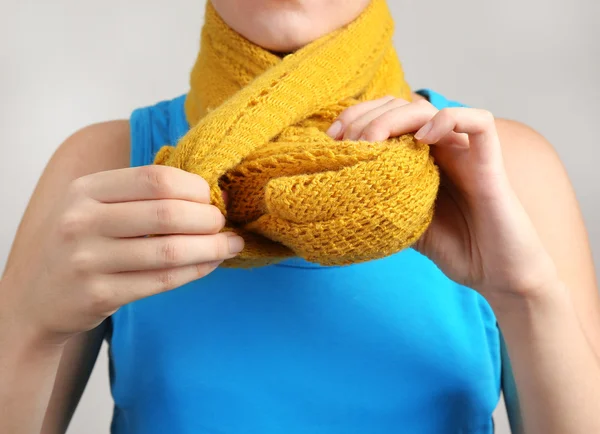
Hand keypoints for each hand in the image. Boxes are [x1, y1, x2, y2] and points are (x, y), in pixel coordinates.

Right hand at [3, 165, 243, 342]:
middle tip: (224, 223)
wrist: (40, 296)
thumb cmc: (83, 243)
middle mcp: (82, 221)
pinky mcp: (99, 294)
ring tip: (230, 245)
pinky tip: (210, 264)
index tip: (212, 197)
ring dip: (211, 248)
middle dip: (208, 219)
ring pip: (170, 251)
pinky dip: (196, 271)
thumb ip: (140, 195)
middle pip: (167, 214)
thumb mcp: (95, 206)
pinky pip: (163, 281)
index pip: (155, 179)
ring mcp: (87, 260)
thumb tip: (206, 192)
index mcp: (86, 189)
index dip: (194, 187)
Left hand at [327, 96, 558, 300]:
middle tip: (348, 144)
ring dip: (394, 118)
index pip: (383, 117)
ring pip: (429, 109)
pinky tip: (423, 139)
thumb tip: (334, 192)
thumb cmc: (452, 247)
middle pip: (399, 106)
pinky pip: (479, 122)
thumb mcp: (401, 221)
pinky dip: (449, 120)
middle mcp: (438, 147)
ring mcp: (464, 151)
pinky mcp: (490, 162)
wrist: (494, 273)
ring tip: (374, 142)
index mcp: (416, 157)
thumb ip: (378, 200)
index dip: (355, 119)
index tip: (331, 140)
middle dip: (366, 117)